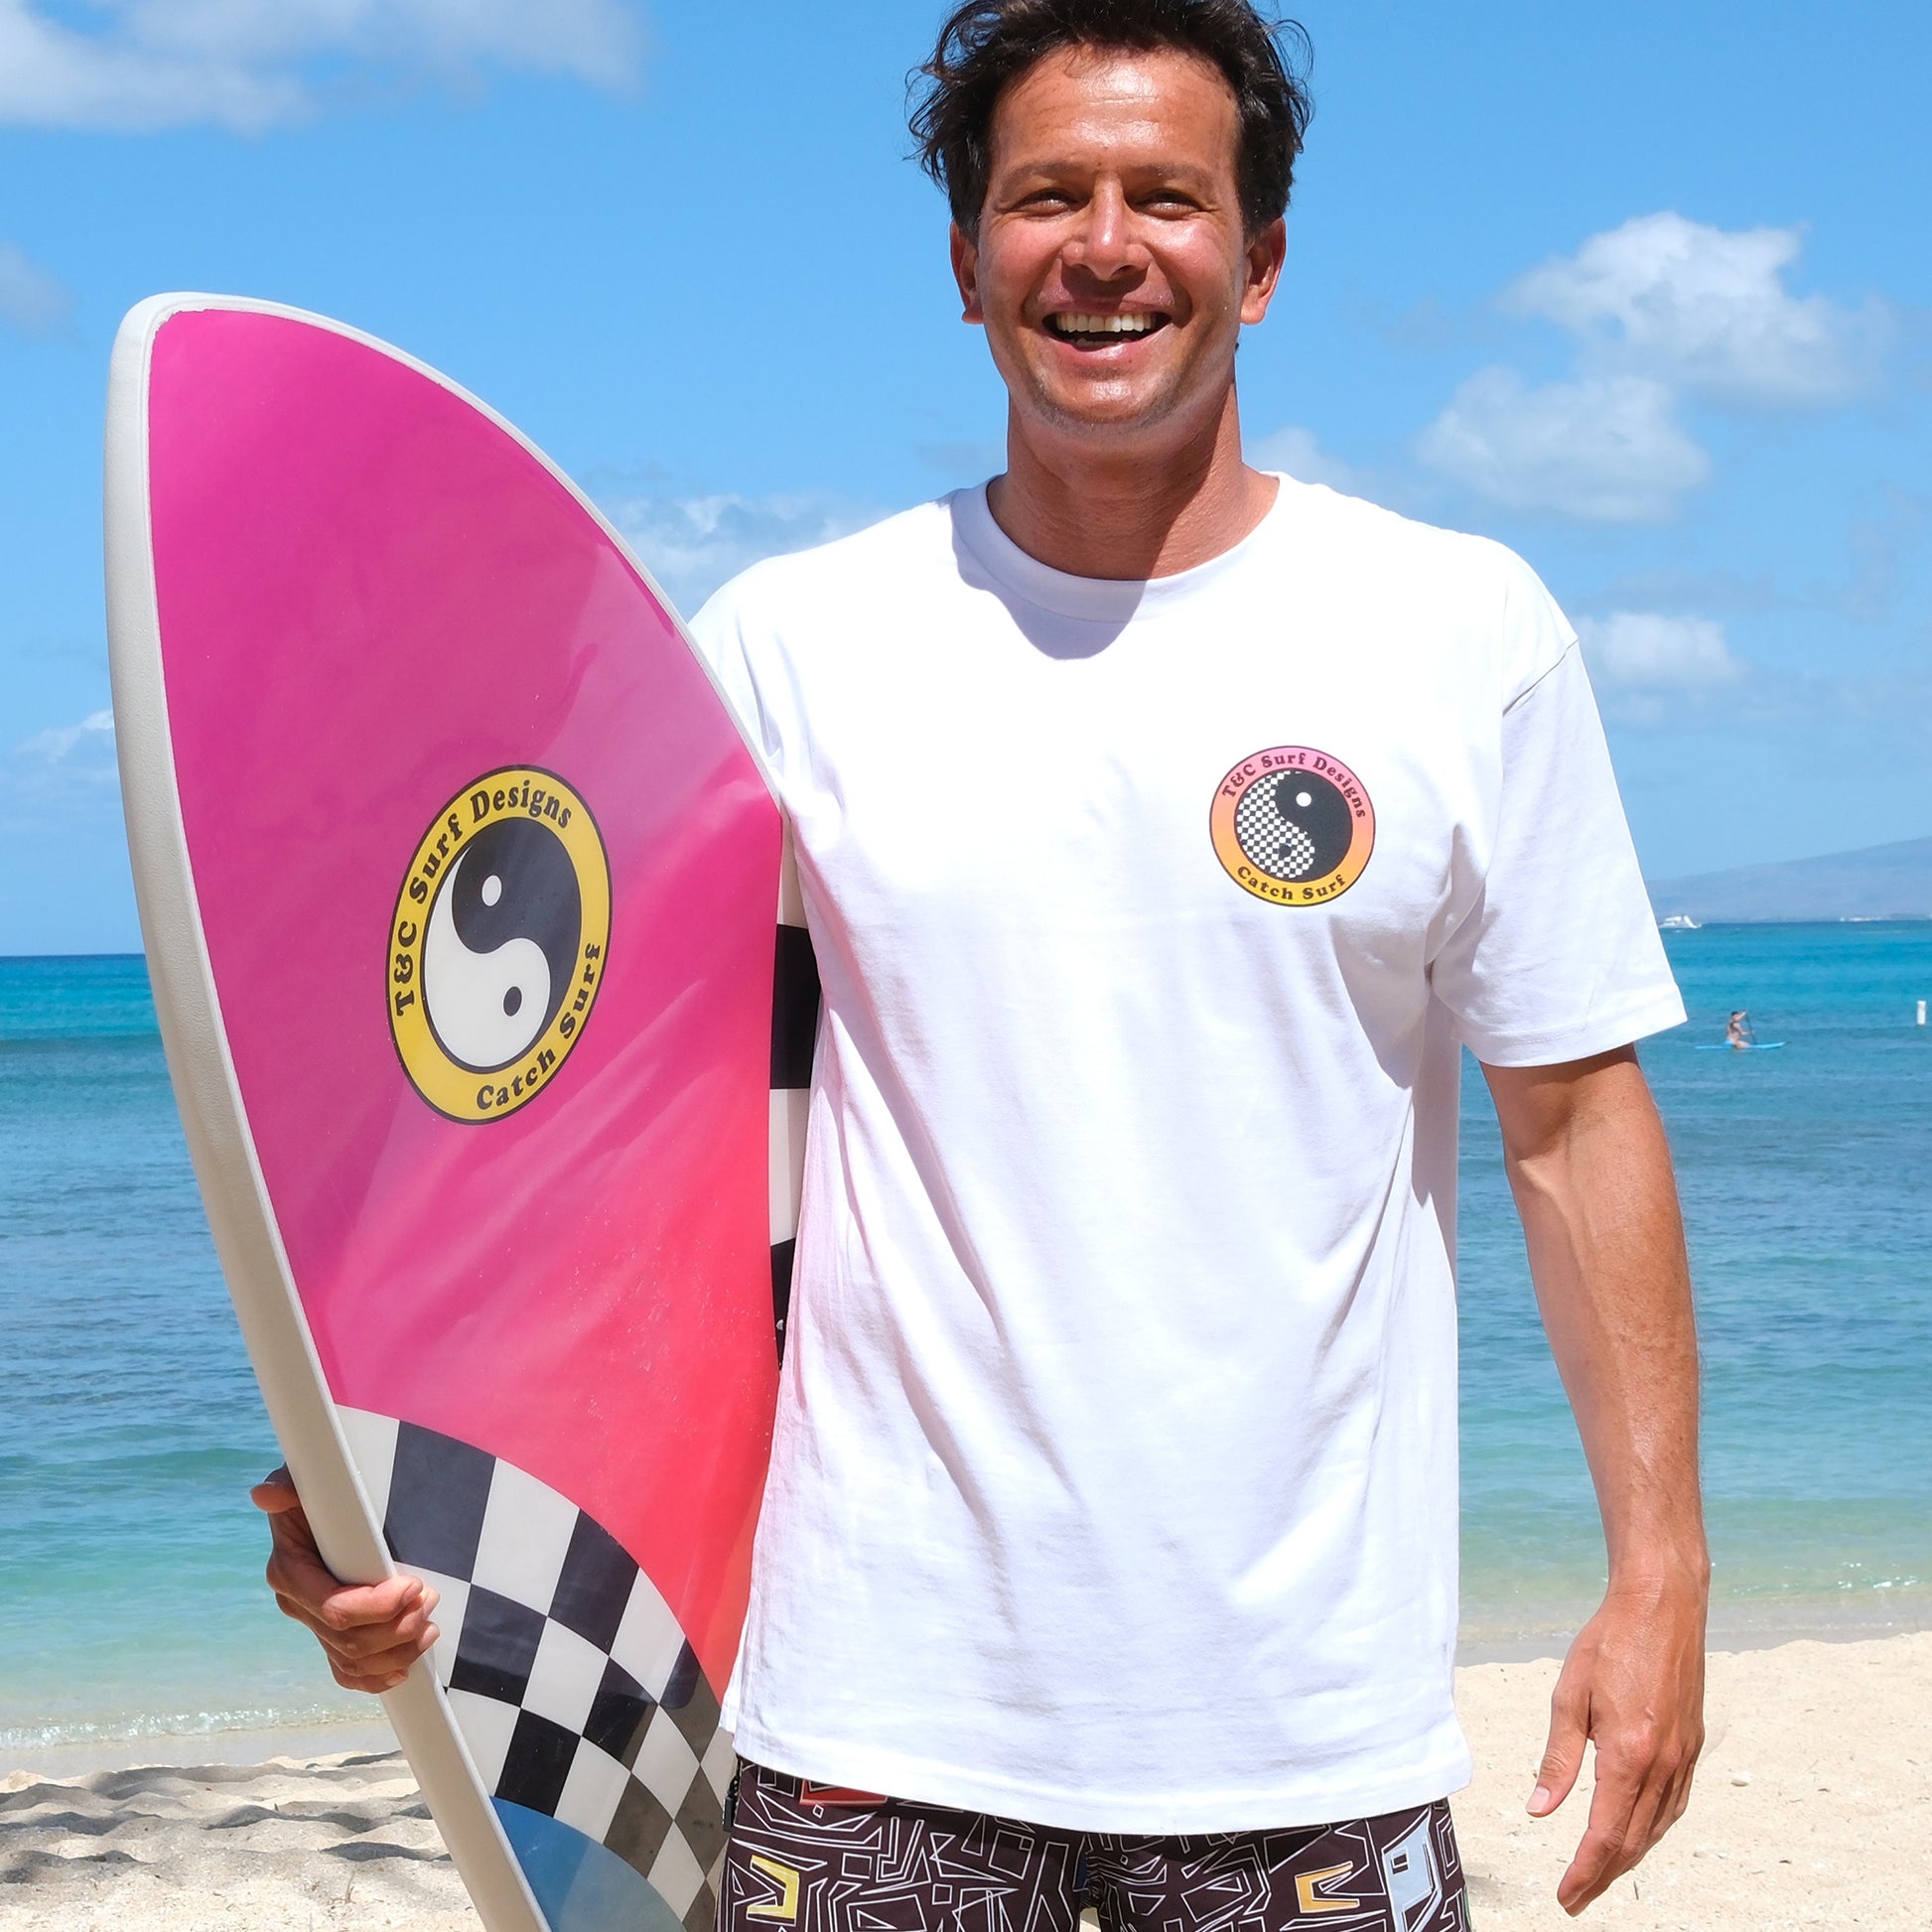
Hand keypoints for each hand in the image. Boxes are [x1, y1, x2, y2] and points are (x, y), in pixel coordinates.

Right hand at [251, 1468, 439, 1693]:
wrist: (319, 1507)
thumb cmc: (318, 1492)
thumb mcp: (306, 1484)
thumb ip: (289, 1488)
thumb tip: (266, 1494)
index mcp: (291, 1573)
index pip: (335, 1609)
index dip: (377, 1606)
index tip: (413, 1585)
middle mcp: (298, 1604)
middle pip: (349, 1641)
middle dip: (397, 1627)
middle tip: (430, 1599)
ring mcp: (313, 1624)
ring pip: (353, 1661)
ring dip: (397, 1650)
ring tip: (430, 1626)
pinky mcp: (330, 1636)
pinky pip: (347, 1673)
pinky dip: (375, 1678)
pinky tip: (404, 1670)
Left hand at [1528, 1572, 1705, 1913]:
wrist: (1664, 1607)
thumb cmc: (1610, 1642)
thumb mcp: (1570, 1695)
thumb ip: (1558, 1758)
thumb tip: (1540, 1808)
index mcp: (1629, 1754)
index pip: (1605, 1834)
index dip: (1585, 1872)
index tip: (1566, 1895)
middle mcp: (1663, 1765)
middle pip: (1632, 1841)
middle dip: (1603, 1875)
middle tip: (1576, 1897)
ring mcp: (1684, 1758)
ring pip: (1657, 1828)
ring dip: (1628, 1857)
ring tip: (1601, 1873)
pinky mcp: (1692, 1747)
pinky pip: (1674, 1805)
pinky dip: (1652, 1829)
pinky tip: (1636, 1832)